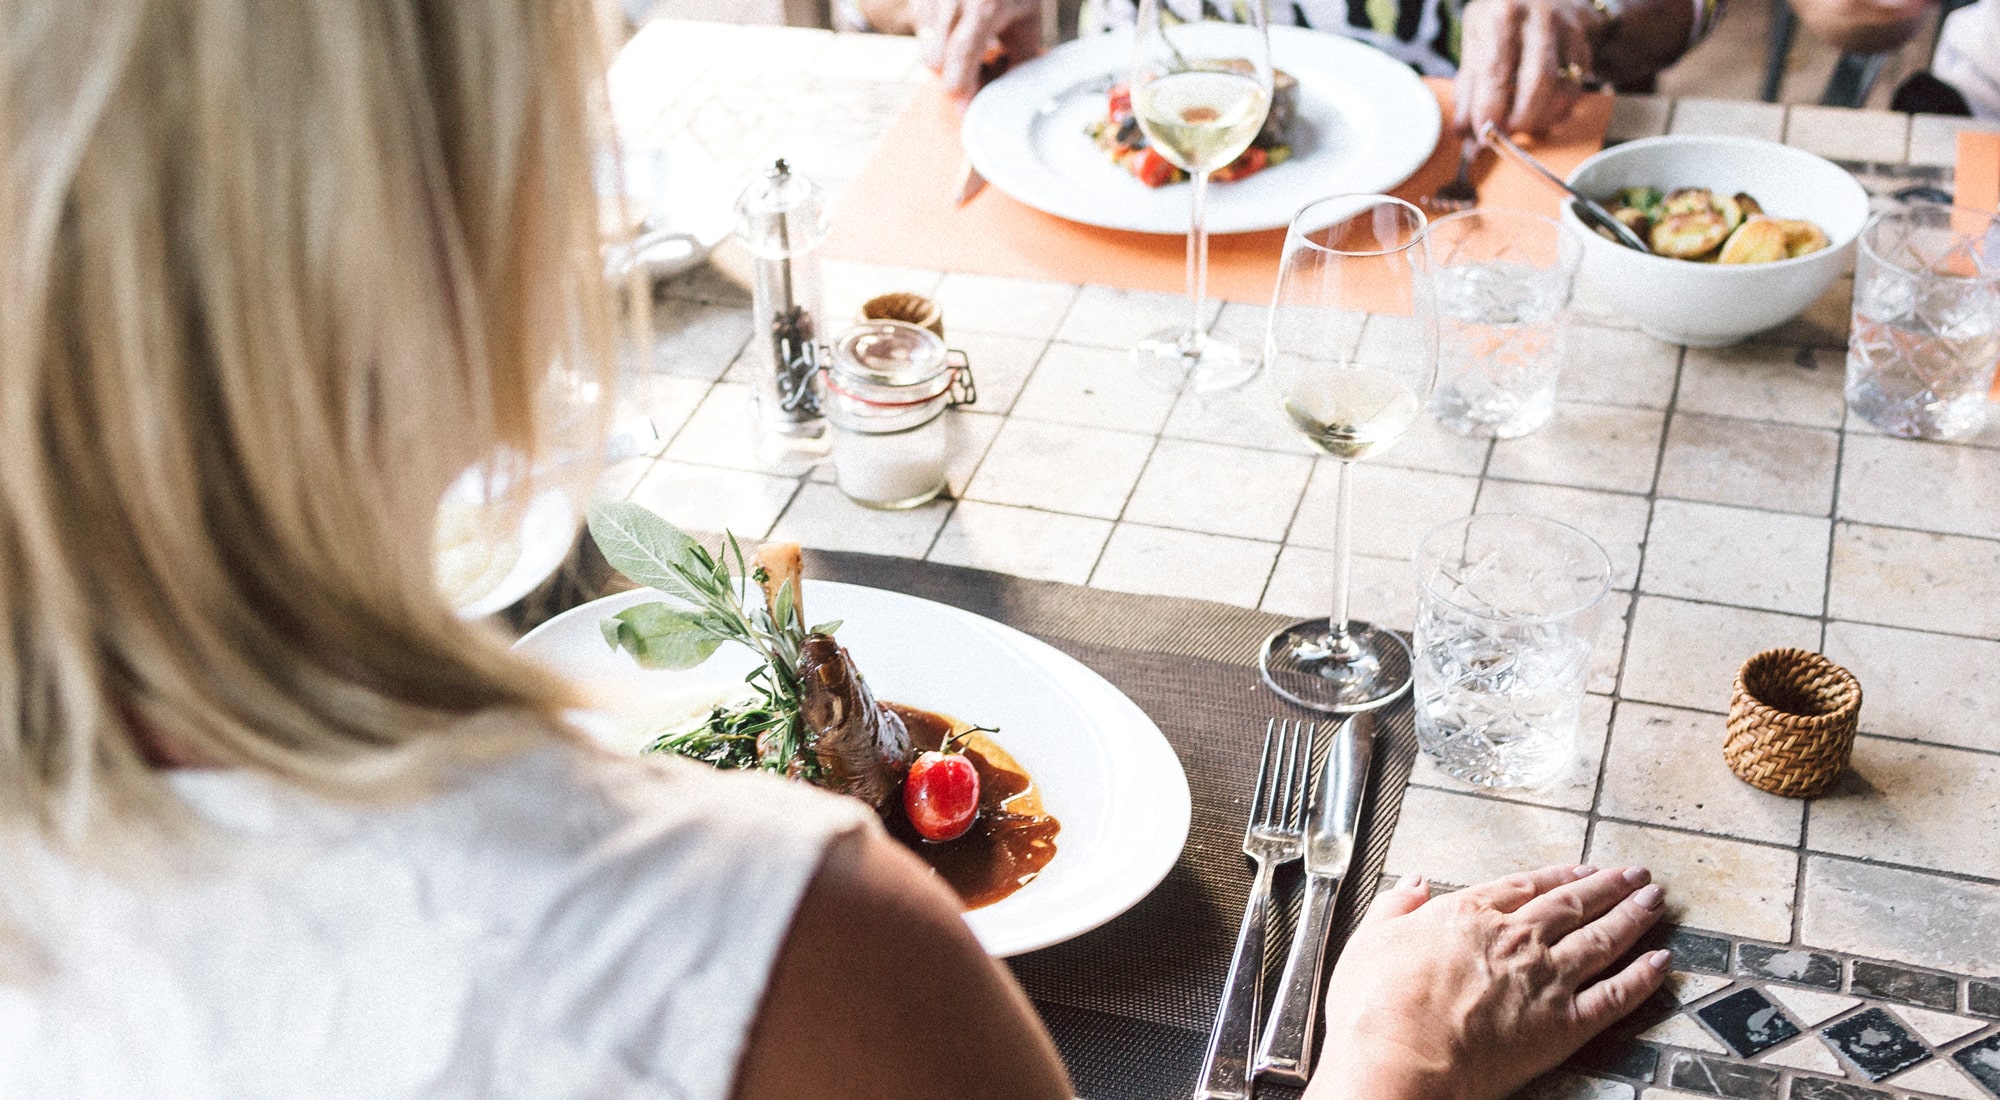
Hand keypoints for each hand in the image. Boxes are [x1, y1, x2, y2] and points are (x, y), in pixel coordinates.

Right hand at [917, 0, 1042, 98]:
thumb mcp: (1026, 20)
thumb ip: (1018, 59)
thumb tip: (1003, 96)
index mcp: (984, 7)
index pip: (959, 60)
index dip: (961, 90)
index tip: (967, 107)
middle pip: (933, 62)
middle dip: (952, 75)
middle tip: (980, 71)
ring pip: (924, 46)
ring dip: (944, 57)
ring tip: (972, 43)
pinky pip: (920, 28)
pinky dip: (936, 37)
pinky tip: (957, 27)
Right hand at [1307, 864, 1671, 1099]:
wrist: (1399, 1058)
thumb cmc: (1376, 1008)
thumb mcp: (1369, 940)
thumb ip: (1395, 907)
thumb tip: (1413, 883)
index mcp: (1468, 915)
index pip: (1523, 886)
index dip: (1556, 875)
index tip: (1579, 868)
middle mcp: (1514, 939)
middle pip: (1571, 904)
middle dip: (1606, 886)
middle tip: (1633, 875)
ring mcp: (1544, 979)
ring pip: (1601, 938)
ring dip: (1632, 917)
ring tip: (1655, 901)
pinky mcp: (1563, 1024)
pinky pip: (1615, 995)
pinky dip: (1642, 978)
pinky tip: (1660, 962)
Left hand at [1455, 0, 1605, 136]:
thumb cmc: (1502, 24)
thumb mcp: (1477, 43)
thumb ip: (1468, 90)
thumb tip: (1463, 134)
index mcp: (1502, 14)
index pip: (1496, 71)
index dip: (1490, 109)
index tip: (1483, 135)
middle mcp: (1538, 17)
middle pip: (1537, 82)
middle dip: (1521, 119)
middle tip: (1505, 135)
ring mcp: (1567, 30)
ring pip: (1562, 90)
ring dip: (1541, 119)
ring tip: (1522, 126)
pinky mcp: (1584, 45)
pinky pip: (1574, 90)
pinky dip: (1557, 113)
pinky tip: (1541, 115)